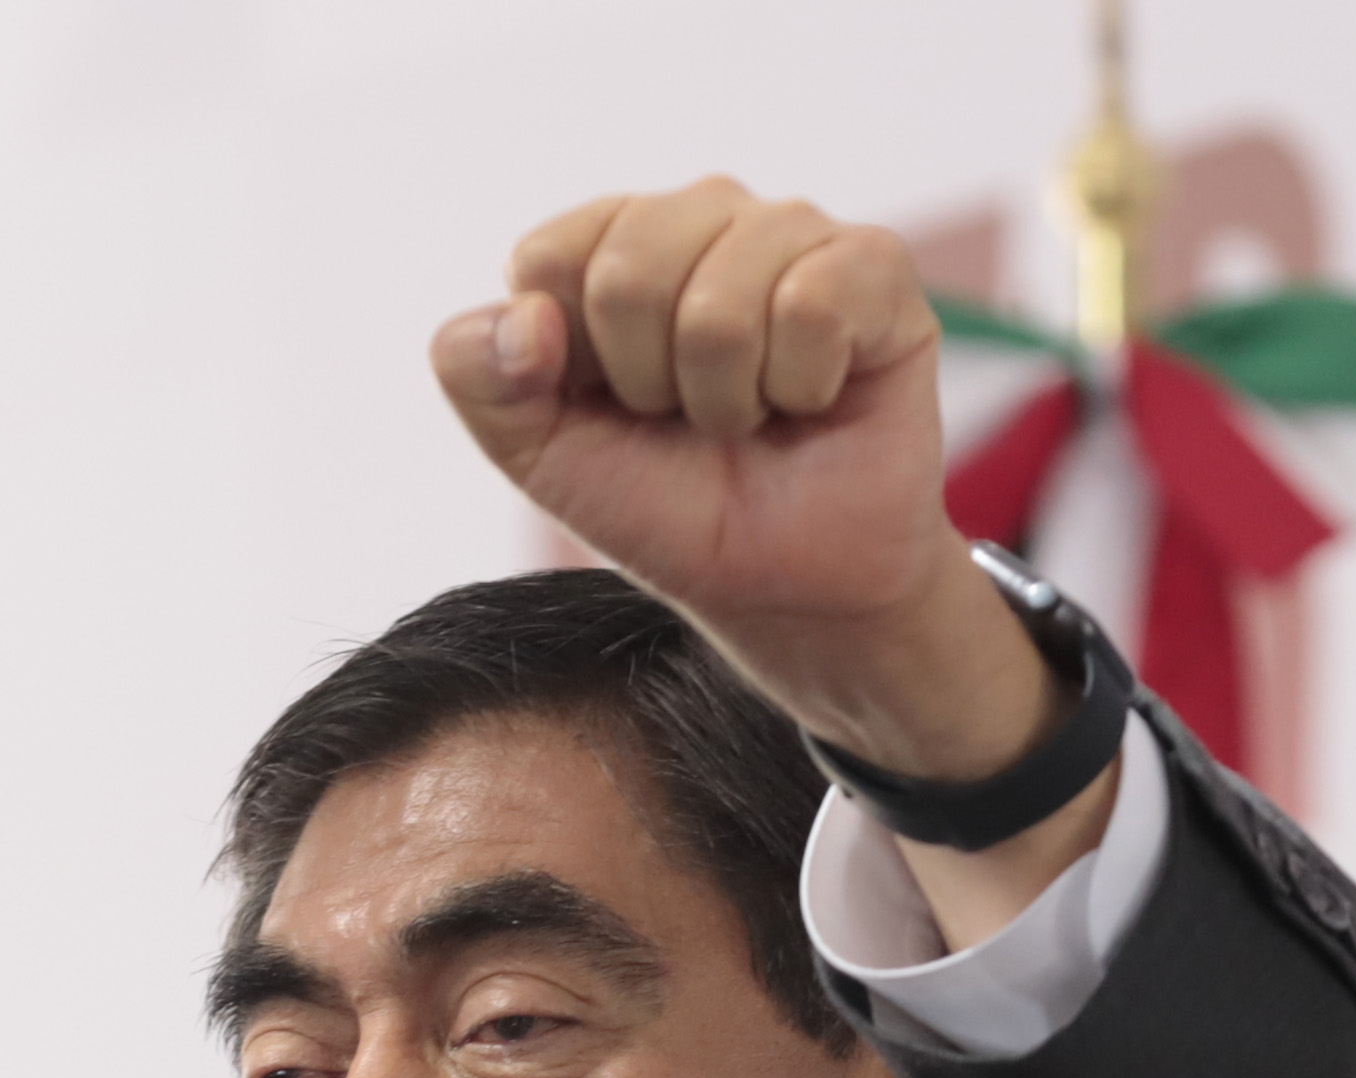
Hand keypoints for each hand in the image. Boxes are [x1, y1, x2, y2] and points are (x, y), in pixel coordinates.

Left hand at [433, 182, 1065, 805]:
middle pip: (628, 271)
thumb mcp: (540, 457)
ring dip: (727, 398)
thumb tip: (523, 316)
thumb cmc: (665, 505)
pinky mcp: (872, 266)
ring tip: (752, 415)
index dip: (572, 360)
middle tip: (687, 419)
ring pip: (720, 302)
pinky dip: (801, 386)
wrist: (780, 584)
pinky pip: (811, 305)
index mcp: (610, 245)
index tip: (613, 405)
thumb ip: (483, 381)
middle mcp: (700, 217)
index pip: (549, 256)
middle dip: (649, 383)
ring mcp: (790, 231)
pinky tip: (813, 398)